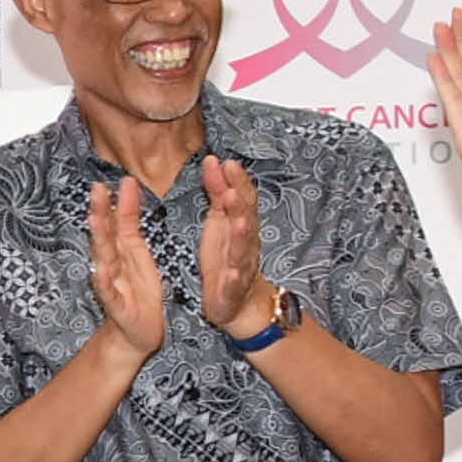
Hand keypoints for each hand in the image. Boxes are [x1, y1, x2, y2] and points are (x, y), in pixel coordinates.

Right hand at [86, 174, 171, 358]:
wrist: (137, 332)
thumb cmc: (138, 290)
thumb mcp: (136, 251)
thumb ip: (129, 221)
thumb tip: (127, 187)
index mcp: (121, 251)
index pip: (116, 221)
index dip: (117, 201)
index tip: (118, 178)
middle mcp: (112, 264)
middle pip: (105, 234)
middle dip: (100, 212)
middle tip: (97, 189)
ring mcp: (112, 285)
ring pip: (103, 258)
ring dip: (99, 239)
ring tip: (96, 219)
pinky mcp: (117, 307)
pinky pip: (109, 293)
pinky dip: (103, 282)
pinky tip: (101, 272)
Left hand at [196, 154, 283, 337]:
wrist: (240, 300)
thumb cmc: (226, 254)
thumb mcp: (219, 219)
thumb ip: (217, 190)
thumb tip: (214, 160)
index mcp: (240, 224)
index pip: (243, 198)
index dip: (238, 182)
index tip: (228, 163)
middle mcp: (245, 242)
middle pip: (246, 220)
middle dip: (241, 205)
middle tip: (232, 189)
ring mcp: (241, 265)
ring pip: (244, 249)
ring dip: (242, 236)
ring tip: (237, 224)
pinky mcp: (233, 289)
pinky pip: (235, 282)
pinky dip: (236, 277)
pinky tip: (233, 272)